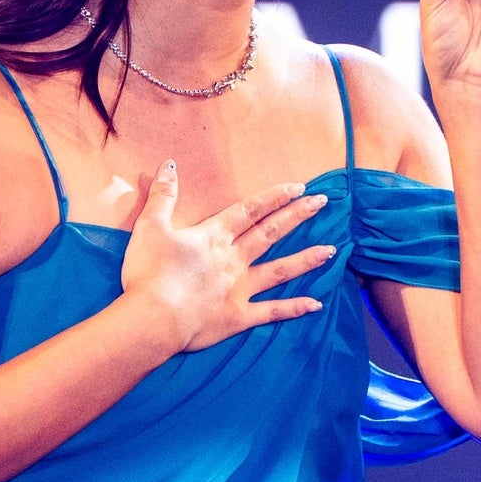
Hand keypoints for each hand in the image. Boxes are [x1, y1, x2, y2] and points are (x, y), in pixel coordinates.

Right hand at [119, 164, 333, 353]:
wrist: (152, 318)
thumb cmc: (148, 271)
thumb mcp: (150, 226)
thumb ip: (163, 195)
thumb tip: (169, 164)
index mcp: (213, 237)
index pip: (249, 210)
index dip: (274, 197)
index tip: (298, 187)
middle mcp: (233, 259)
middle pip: (270, 233)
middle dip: (297, 216)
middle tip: (323, 203)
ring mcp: (239, 289)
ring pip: (280, 270)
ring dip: (306, 259)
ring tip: (332, 250)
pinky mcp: (238, 316)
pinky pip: (272, 312)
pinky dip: (294, 308)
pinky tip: (316, 304)